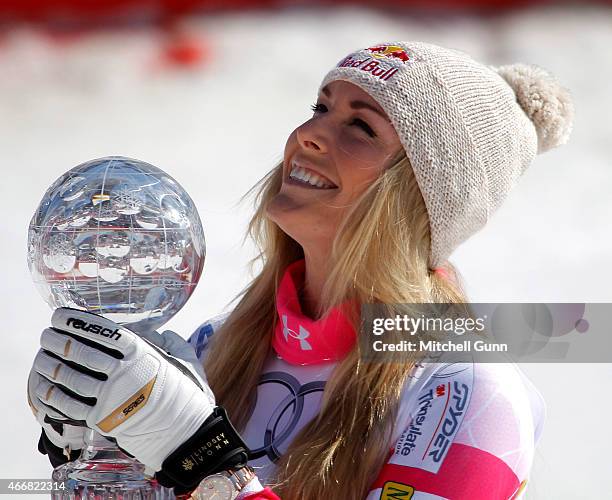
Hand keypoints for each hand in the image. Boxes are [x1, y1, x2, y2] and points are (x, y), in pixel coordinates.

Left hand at [31, 307, 215, 471]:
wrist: (184, 432)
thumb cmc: (184, 394)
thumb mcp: (185, 360)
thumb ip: (170, 342)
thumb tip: (158, 332)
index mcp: (143, 355)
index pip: (103, 332)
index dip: (78, 322)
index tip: (60, 316)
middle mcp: (124, 373)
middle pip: (81, 352)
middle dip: (58, 341)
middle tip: (46, 334)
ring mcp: (112, 398)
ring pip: (71, 377)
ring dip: (50, 365)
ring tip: (40, 356)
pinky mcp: (103, 420)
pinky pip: (70, 405)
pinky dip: (52, 394)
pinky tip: (42, 385)